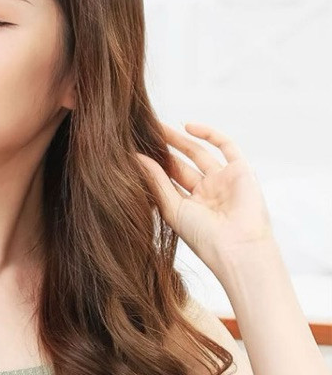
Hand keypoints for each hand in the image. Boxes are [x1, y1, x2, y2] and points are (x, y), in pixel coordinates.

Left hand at [135, 121, 273, 273]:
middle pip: (180, 165)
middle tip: (143, 133)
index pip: (167, 180)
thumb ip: (155, 182)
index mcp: (189, 206)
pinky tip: (187, 126)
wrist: (237, 248)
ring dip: (179, 140)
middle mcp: (206, 193)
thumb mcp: (172, 208)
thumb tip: (135, 159)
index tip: (133, 151)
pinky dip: (209, 134)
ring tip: (157, 126)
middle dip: (162, 150)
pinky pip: (226, 146)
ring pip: (198, 153)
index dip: (152, 165)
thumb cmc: (203, 237)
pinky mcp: (241, 171)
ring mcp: (223, 181)